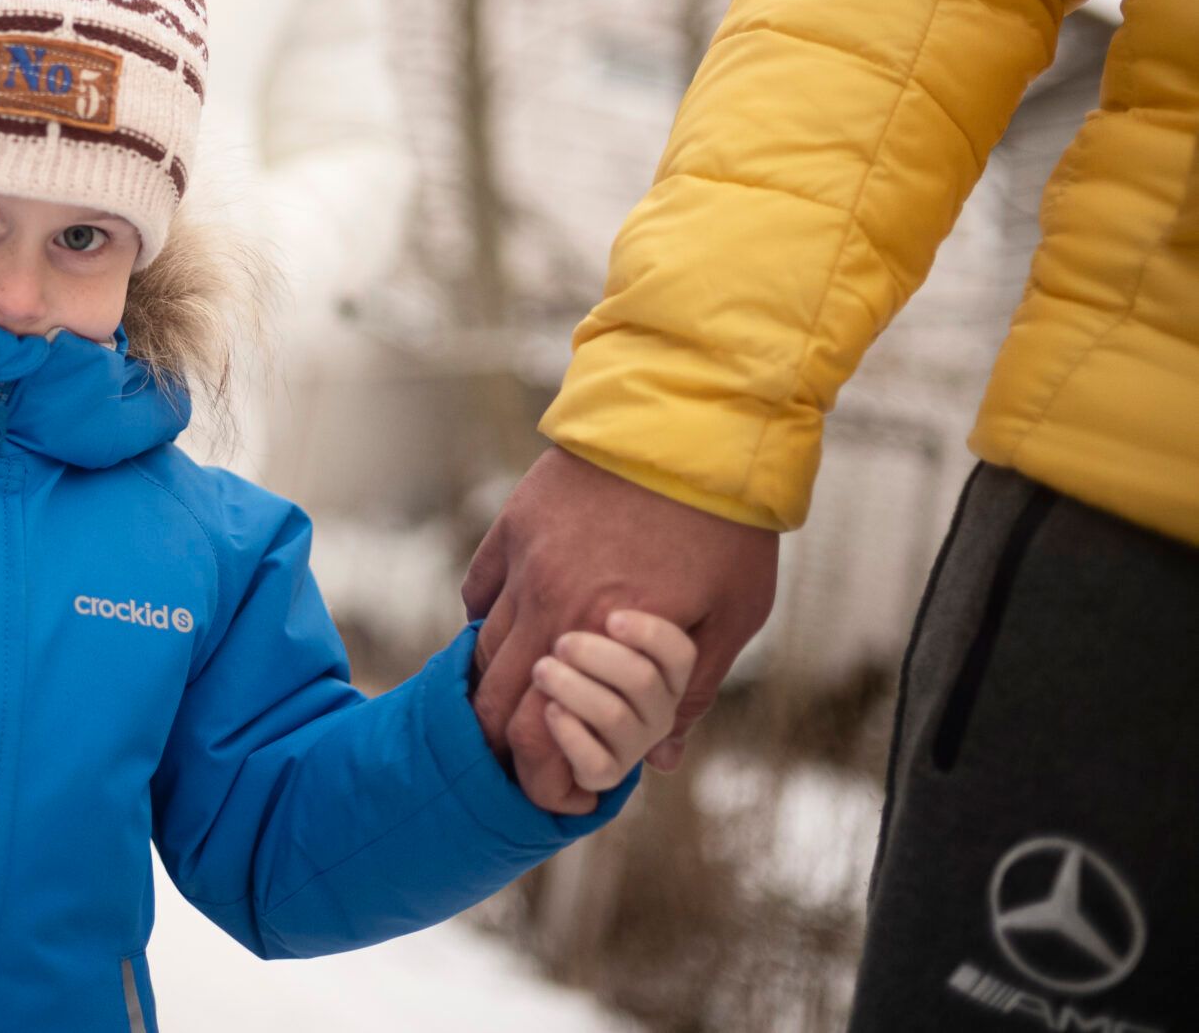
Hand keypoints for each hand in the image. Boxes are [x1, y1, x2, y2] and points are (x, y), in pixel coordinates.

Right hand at [463, 447, 778, 813]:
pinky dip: (485, 622)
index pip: (536, 735)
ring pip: (483, 648)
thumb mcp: (733, 616)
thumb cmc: (726, 524)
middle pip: (492, 700)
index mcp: (602, 643)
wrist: (691, 422)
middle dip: (501, 742)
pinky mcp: (514, 525)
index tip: (554, 791)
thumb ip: (688, 694)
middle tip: (524, 757)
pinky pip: (479, 591)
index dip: (536, 776)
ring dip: (494, 685)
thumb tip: (658, 758)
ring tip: (519, 702)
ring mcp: (524, 563)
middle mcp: (549, 608)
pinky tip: (510, 632)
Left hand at [531, 610, 695, 795]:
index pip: (679, 653)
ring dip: (574, 690)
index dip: (651, 635)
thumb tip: (631, 637)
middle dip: (598, 657)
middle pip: (643, 680)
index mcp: (666, 673)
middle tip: (561, 642)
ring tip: (542, 670)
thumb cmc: (579, 658)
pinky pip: (596, 761)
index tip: (612, 618)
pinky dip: (571, 734)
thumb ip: (610, 613)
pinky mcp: (606, 773)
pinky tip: (549, 709)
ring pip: (614, 716)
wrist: (557, 731)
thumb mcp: (593, 622)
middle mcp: (659, 710)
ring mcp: (635, 743)